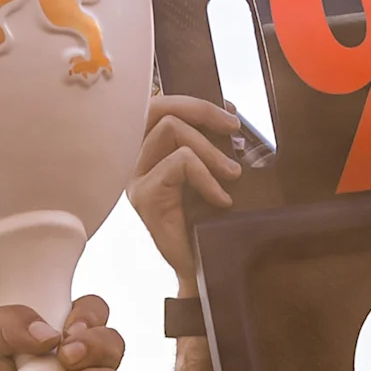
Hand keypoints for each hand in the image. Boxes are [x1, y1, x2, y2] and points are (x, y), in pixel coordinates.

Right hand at [129, 95, 244, 286]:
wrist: (202, 268)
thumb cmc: (208, 222)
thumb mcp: (212, 173)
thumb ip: (210, 145)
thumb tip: (230, 117)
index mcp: (150, 152)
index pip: (160, 107)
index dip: (196, 102)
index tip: (230, 113)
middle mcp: (136, 161)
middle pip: (159, 107)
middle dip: (201, 109)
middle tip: (233, 128)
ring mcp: (136, 177)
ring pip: (170, 130)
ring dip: (210, 148)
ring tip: (233, 174)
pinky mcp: (144, 195)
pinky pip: (179, 162)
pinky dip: (206, 175)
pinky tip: (221, 199)